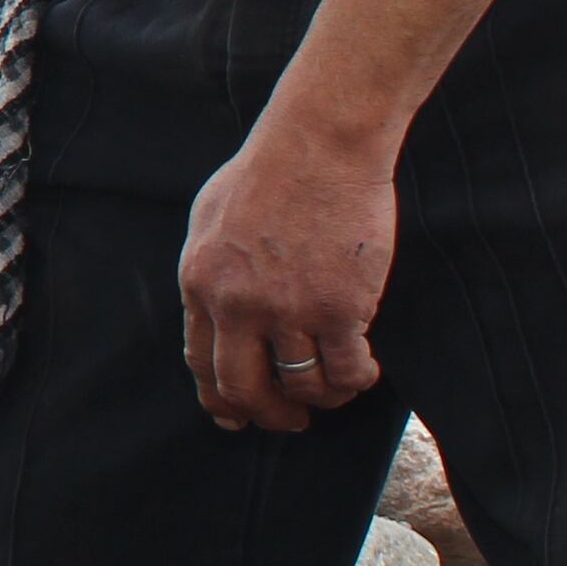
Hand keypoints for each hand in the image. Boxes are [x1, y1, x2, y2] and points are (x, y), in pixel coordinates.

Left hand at [177, 105, 395, 433]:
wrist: (320, 143)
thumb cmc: (269, 171)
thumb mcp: (210, 218)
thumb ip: (208, 271)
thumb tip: (211, 315)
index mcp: (200, 283)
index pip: (202, 363)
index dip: (220, 399)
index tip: (235, 417)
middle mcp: (237, 305)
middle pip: (246, 389)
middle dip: (269, 415)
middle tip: (290, 422)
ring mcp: (288, 310)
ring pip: (303, 386)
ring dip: (322, 399)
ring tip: (336, 390)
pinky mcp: (339, 308)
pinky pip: (347, 370)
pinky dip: (358, 380)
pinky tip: (366, 370)